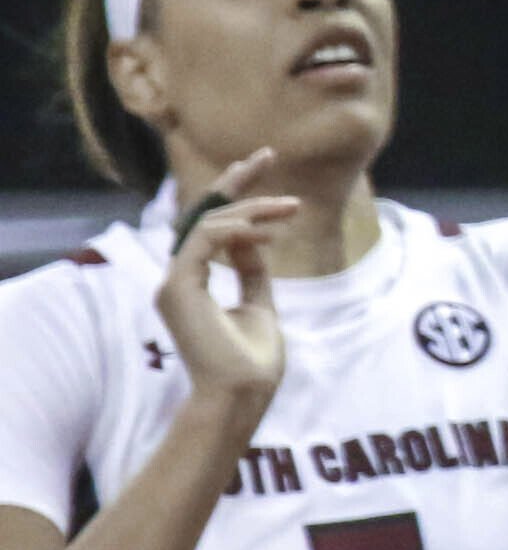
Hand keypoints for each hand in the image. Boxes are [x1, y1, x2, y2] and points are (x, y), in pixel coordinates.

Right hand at [152, 149, 300, 412]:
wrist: (243, 394)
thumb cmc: (252, 361)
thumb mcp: (260, 304)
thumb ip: (253, 270)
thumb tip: (256, 237)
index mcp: (194, 282)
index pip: (211, 227)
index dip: (235, 196)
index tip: (263, 166)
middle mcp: (179, 278)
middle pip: (202, 215)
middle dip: (234, 182)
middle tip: (267, 155)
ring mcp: (174, 283)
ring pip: (209, 224)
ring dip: (253, 210)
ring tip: (291, 209)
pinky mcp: (177, 289)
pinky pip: (203, 241)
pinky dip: (235, 230)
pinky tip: (266, 230)